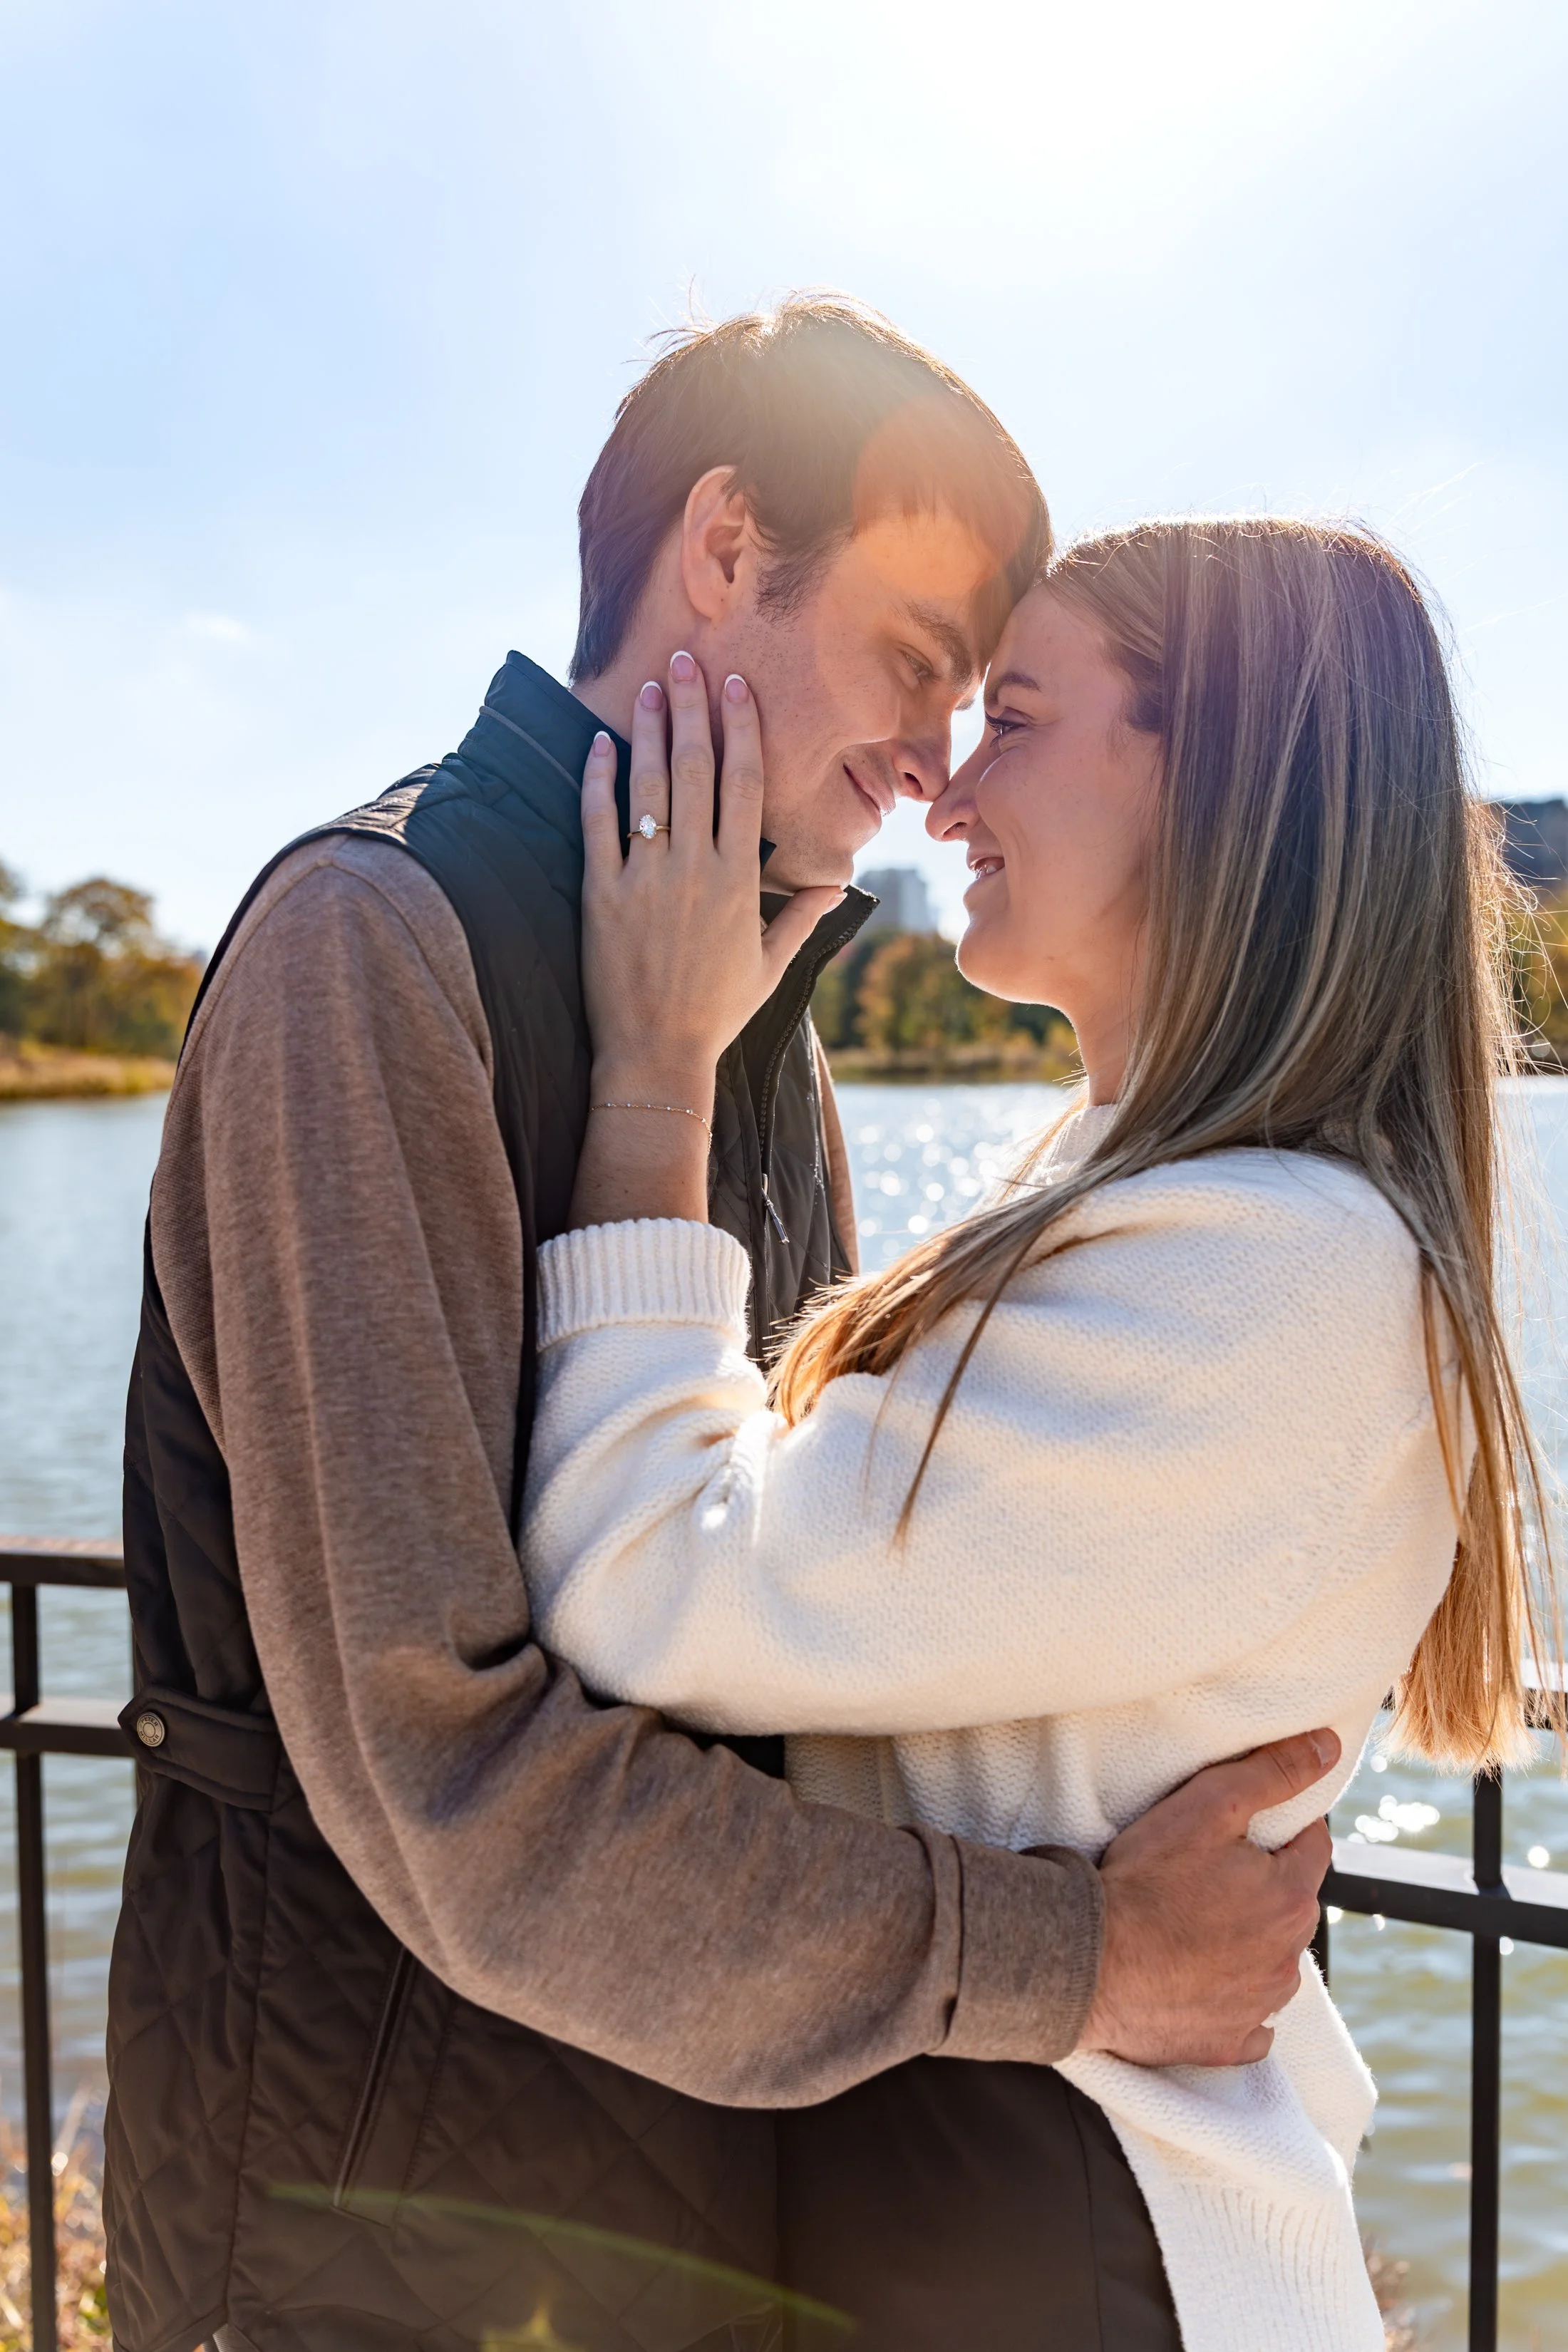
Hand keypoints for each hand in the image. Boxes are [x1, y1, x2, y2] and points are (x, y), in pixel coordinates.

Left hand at [581, 650, 842, 1100]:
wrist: (657, 1055)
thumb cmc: (717, 1013)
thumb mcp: (771, 966)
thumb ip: (802, 918)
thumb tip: (841, 886)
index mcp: (739, 879)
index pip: (744, 785)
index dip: (741, 730)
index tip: (737, 688)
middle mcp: (696, 868)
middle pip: (698, 769)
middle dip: (693, 709)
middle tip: (686, 660)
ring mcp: (646, 878)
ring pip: (651, 786)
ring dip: (651, 730)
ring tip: (650, 684)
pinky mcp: (602, 895)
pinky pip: (598, 824)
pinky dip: (598, 781)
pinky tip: (600, 744)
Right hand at [1076, 1728, 1338, 2067]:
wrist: (1089, 1962)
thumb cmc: (1146, 1880)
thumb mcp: (1210, 1805)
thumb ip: (1274, 1772)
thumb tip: (1327, 1745)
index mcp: (1292, 1898)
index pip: (1312, 1846)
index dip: (1277, 1828)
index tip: (1237, 1828)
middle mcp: (1288, 1959)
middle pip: (1290, 1905)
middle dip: (1261, 1885)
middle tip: (1203, 1871)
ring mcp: (1259, 2007)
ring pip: (1271, 1963)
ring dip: (1246, 1943)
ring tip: (1190, 1924)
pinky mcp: (1227, 2044)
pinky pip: (1248, 2022)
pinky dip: (1231, 2001)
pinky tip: (1196, 1981)